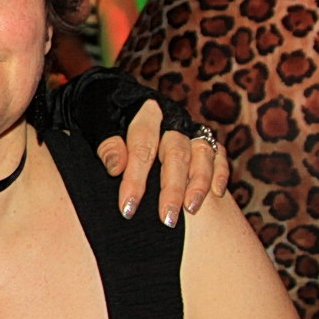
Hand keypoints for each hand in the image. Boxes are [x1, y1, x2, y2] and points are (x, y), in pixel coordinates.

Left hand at [96, 101, 229, 226]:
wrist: (118, 99)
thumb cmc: (106, 116)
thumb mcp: (98, 126)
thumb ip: (108, 146)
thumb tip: (116, 169)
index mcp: (145, 114)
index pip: (141, 148)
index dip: (135, 179)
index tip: (128, 208)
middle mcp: (172, 120)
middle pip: (176, 154)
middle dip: (173, 189)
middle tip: (167, 219)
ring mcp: (190, 128)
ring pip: (201, 154)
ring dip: (199, 183)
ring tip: (191, 209)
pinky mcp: (203, 137)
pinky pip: (218, 153)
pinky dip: (219, 172)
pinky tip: (216, 194)